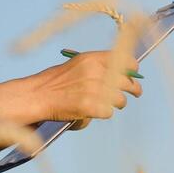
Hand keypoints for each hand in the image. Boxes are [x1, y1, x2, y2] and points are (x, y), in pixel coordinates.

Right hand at [28, 50, 142, 123]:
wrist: (36, 95)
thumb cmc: (55, 82)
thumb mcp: (77, 66)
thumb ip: (98, 67)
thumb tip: (122, 73)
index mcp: (92, 59)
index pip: (125, 60)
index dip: (132, 69)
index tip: (134, 74)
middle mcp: (95, 72)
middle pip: (127, 82)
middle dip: (134, 89)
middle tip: (136, 93)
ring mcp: (93, 89)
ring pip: (120, 99)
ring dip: (117, 103)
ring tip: (109, 105)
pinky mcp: (90, 106)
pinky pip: (108, 112)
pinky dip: (103, 114)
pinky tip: (94, 111)